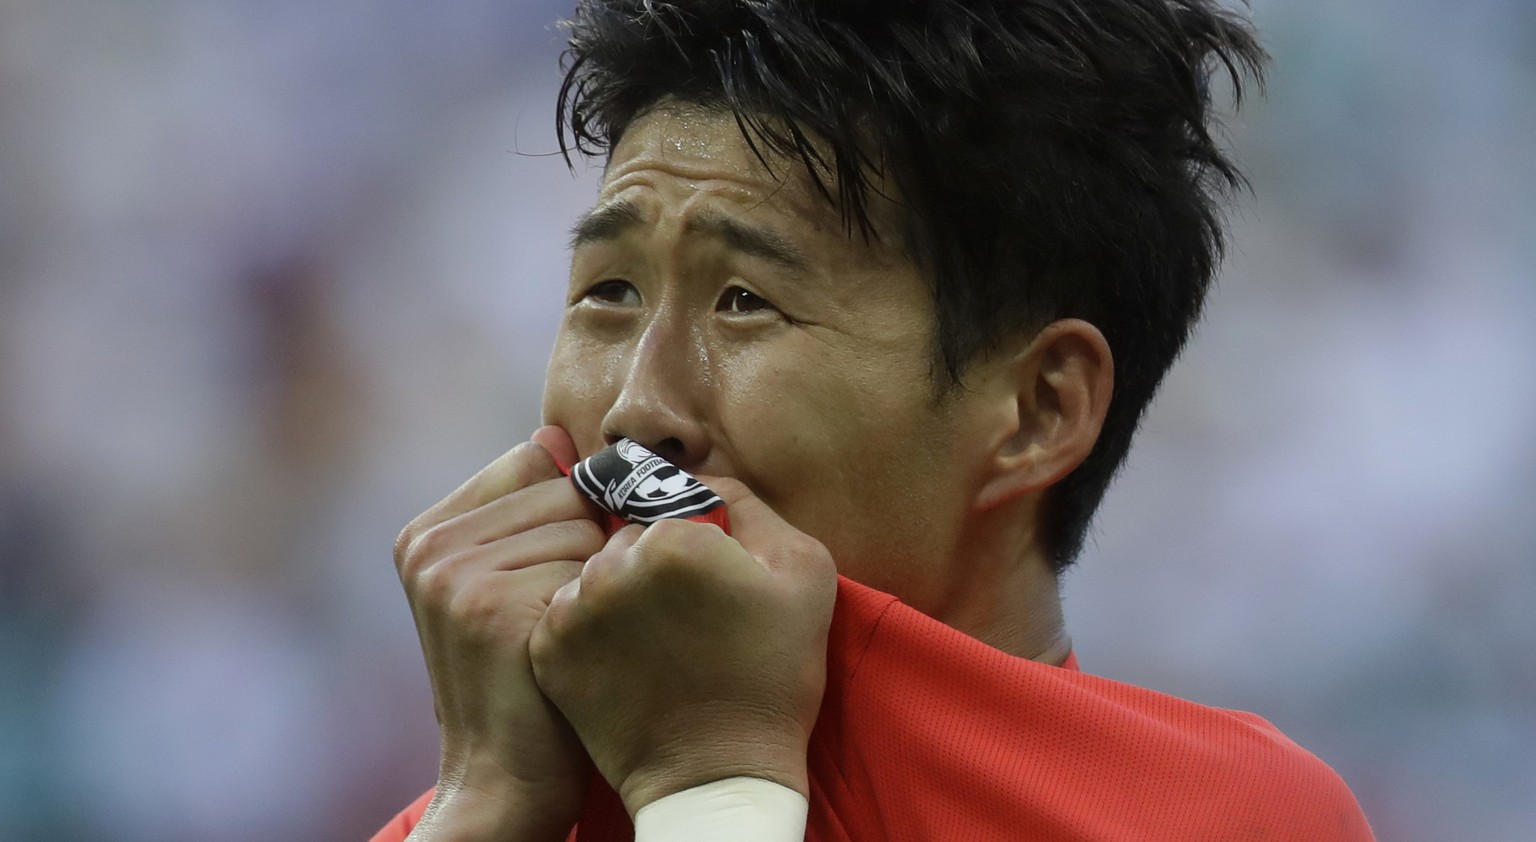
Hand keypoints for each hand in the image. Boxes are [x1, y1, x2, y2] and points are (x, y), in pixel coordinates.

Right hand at [395, 426, 604, 840]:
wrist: (506, 778)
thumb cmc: (529, 677)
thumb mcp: (506, 586)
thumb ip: (525, 514)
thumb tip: (558, 436)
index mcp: (427, 532)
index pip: (534, 457)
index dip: (573, 505)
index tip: (564, 566)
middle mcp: (431, 546)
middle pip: (565, 488)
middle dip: (590, 542)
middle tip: (567, 611)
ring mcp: (454, 574)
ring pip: (583, 525)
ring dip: (598, 576)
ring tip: (569, 630)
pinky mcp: (490, 606)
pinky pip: (589, 565)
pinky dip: (600, 605)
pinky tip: (575, 647)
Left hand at [528, 476, 837, 816]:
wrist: (720, 772)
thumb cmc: (774, 673)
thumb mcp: (802, 568)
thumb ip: (747, 502)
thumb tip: (694, 478)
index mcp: (671, 539)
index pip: (668, 507)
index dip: (693, 542)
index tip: (711, 584)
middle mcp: (609, 567)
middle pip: (624, 538)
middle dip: (648, 565)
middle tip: (683, 617)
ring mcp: (572, 612)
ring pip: (592, 575)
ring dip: (616, 596)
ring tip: (654, 643)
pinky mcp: (549, 652)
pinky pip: (565, 614)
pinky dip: (590, 631)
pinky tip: (624, 660)